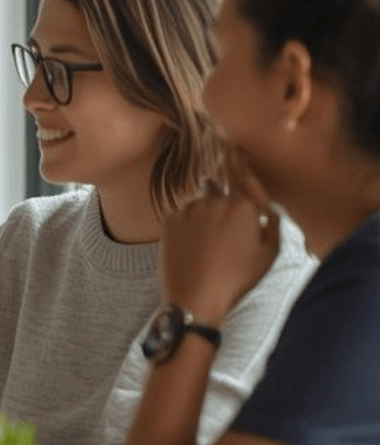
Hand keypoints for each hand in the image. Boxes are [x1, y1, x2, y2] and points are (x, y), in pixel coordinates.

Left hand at [160, 154, 280, 326]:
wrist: (195, 298)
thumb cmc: (237, 279)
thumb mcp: (269, 254)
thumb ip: (273, 223)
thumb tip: (268, 207)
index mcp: (246, 206)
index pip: (243, 174)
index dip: (239, 161)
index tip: (235, 146)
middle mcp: (217, 200)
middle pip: (221, 189)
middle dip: (223, 201)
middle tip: (221, 232)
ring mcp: (191, 208)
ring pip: (201, 201)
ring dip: (204, 213)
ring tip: (207, 245)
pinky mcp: (170, 219)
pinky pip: (183, 213)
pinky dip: (187, 224)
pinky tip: (192, 247)